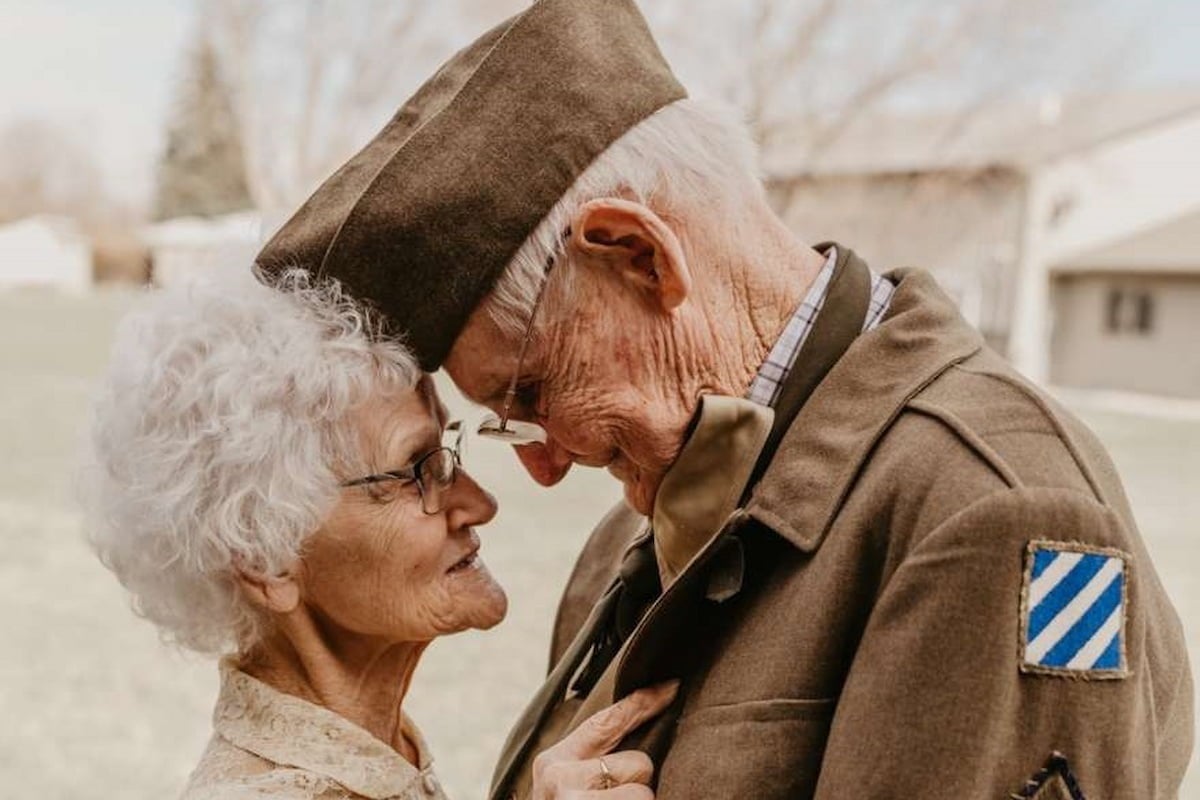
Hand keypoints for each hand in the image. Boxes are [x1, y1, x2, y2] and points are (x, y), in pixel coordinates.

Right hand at [531, 680, 679, 798]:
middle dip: (639, 786)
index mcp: (554, 762)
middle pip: (639, 764)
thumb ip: (590, 762)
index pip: (606, 721)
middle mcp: (560, 780)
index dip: (643, 702)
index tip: (673, 686)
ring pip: (644, 796)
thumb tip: (639, 744)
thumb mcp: (563, 788)